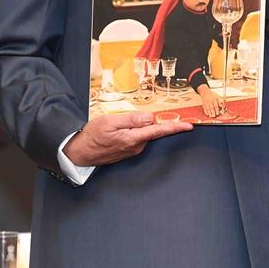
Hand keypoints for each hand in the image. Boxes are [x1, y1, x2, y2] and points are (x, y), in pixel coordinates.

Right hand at [63, 112, 191, 165]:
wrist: (79, 153)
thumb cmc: (92, 136)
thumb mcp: (110, 122)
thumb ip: (132, 119)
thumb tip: (150, 118)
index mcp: (132, 138)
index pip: (159, 131)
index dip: (175, 128)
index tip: (189, 126)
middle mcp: (135, 147)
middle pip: (154, 131)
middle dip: (159, 123)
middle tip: (155, 114)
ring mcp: (132, 150)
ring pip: (145, 134)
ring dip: (144, 127)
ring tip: (126, 122)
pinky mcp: (128, 151)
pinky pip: (138, 138)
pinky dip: (138, 132)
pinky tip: (127, 128)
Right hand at [196, 84, 221, 117]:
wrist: (205, 92)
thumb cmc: (213, 95)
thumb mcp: (218, 96)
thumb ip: (221, 102)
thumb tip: (223, 107)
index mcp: (215, 98)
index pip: (216, 104)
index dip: (217, 109)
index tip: (219, 112)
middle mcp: (210, 100)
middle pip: (212, 107)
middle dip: (214, 111)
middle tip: (215, 115)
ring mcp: (206, 102)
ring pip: (208, 108)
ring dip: (210, 113)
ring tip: (212, 116)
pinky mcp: (203, 104)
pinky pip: (204, 108)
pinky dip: (206, 112)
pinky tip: (207, 114)